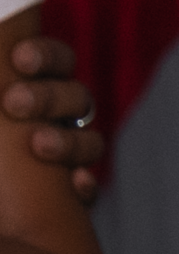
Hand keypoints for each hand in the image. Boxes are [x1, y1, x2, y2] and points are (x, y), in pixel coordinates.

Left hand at [5, 37, 104, 203]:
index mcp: (27, 89)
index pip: (53, 60)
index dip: (44, 55)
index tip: (19, 58)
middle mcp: (50, 120)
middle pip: (74, 95)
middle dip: (49, 95)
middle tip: (15, 102)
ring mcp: (61, 157)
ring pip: (89, 139)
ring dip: (68, 139)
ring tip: (39, 146)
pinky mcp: (65, 198)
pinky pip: (89, 187)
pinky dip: (84, 184)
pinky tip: (73, 185)